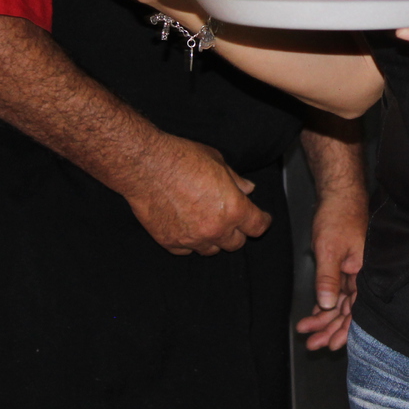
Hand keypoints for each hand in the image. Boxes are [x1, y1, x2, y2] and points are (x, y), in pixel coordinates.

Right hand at [124, 135, 272, 255]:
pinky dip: (190, 242)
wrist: (146, 165)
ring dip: (214, 239)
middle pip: (236, 243)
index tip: (262, 219)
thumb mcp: (217, 161)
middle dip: (237, 231)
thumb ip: (235, 180)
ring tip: (208, 223)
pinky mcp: (170, 242)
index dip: (262, 222)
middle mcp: (214, 229)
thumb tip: (247, 188)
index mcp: (232, 209)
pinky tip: (188, 227)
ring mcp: (191, 239)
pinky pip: (187, 250)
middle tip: (233, 220)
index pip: (257, 226)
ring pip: (211, 250)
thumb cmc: (181, 158)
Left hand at [295, 188, 365, 350]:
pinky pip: (337, 290)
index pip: (356, 310)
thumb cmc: (338, 216)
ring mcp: (354, 270)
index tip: (329, 344)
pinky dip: (325, 302)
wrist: (339, 193)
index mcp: (365, 273)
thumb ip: (329, 279)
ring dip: (324, 318)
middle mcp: (363, 275)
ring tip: (306, 331)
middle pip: (348, 310)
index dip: (343, 329)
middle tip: (312, 344)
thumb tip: (328, 306)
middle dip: (329, 328)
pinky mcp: (345, 265)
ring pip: (340, 302)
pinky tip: (314, 313)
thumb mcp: (329, 249)